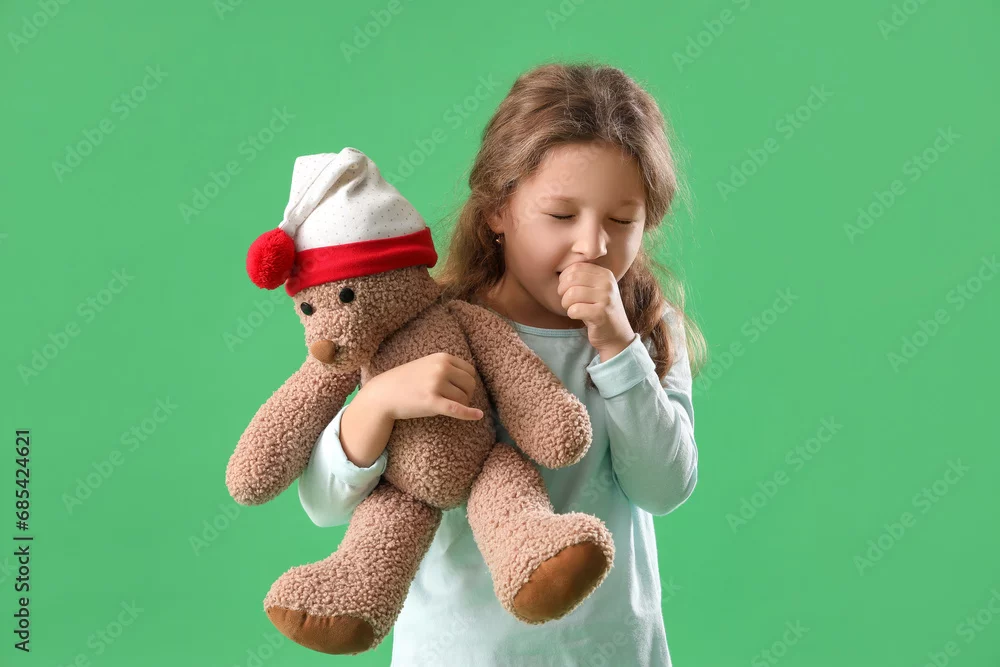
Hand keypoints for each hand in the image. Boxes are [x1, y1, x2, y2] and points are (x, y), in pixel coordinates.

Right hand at [365, 353, 483, 420]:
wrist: (384, 394)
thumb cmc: (406, 381)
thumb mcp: (427, 364)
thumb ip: (446, 367)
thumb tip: (471, 378)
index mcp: (442, 358)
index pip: (470, 371)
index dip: (468, 383)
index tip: (460, 390)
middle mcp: (441, 368)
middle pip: (470, 384)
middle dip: (466, 394)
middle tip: (453, 400)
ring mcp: (436, 385)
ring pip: (464, 398)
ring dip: (460, 405)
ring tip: (445, 405)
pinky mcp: (432, 402)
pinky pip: (457, 409)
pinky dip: (469, 414)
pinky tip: (478, 415)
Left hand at [557, 262, 634, 361]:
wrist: (616, 335)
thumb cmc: (599, 310)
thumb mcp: (596, 289)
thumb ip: (583, 277)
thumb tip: (560, 269)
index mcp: (605, 274)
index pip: (576, 267)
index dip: (564, 278)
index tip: (566, 290)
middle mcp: (607, 283)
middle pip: (572, 279)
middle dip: (563, 291)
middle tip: (567, 301)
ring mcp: (606, 298)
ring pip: (571, 294)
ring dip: (566, 303)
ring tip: (572, 308)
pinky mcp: (601, 314)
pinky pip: (575, 309)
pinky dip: (571, 314)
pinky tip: (578, 316)